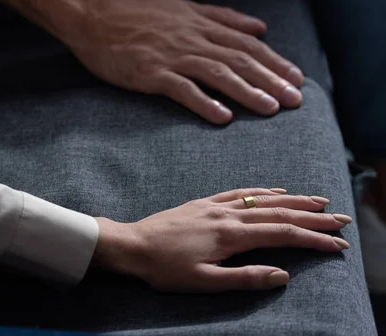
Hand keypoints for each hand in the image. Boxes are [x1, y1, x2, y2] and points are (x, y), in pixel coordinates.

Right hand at [66, 0, 303, 123]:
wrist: (95, 17)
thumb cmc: (137, 15)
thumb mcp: (184, 8)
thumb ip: (222, 17)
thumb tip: (260, 26)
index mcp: (200, 24)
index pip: (246, 43)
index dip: (274, 61)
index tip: (296, 78)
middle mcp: (191, 38)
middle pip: (239, 59)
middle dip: (271, 79)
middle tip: (296, 100)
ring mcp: (171, 55)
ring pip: (218, 73)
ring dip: (247, 91)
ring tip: (271, 109)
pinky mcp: (151, 73)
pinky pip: (182, 89)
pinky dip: (204, 103)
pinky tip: (223, 118)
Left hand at [93, 188, 350, 291]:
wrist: (132, 245)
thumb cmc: (165, 268)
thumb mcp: (204, 282)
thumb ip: (244, 278)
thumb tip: (281, 275)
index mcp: (231, 235)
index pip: (282, 235)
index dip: (312, 240)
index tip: (337, 244)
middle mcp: (227, 215)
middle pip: (278, 213)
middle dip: (312, 217)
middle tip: (339, 219)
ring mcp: (215, 205)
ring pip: (262, 199)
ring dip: (293, 199)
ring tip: (317, 201)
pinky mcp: (203, 202)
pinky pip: (239, 191)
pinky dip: (261, 190)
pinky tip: (274, 190)